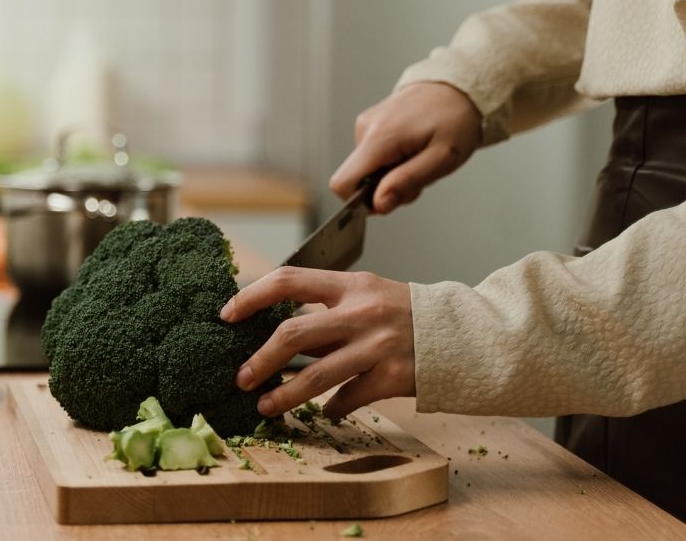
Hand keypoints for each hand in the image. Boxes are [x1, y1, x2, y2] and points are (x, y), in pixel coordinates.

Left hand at [220, 266, 415, 419]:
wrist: (466, 335)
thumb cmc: (406, 314)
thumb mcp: (367, 296)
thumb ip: (326, 310)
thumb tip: (273, 331)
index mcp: (350, 285)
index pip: (288, 280)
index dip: (251, 296)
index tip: (227, 315)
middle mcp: (361, 312)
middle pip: (293, 334)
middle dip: (260, 360)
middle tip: (240, 377)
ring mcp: (378, 346)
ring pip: (316, 375)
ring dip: (284, 395)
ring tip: (264, 406)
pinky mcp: (393, 377)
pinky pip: (349, 399)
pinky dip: (332, 409)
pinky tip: (325, 413)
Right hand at [330, 82, 481, 213]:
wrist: (460, 87)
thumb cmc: (456, 120)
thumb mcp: (442, 159)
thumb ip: (407, 182)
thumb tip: (378, 204)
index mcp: (379, 137)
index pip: (343, 183)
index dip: (360, 201)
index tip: (389, 199)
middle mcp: (365, 128)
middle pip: (357, 179)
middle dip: (386, 187)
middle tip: (418, 175)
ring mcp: (366, 124)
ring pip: (366, 169)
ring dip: (392, 174)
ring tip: (419, 158)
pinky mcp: (370, 124)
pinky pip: (372, 156)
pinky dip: (392, 161)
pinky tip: (413, 149)